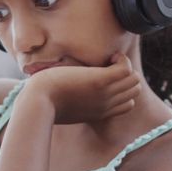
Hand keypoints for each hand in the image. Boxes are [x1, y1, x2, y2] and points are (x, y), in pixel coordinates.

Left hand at [23, 52, 142, 124]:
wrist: (37, 103)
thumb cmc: (42, 103)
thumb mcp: (63, 107)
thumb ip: (73, 101)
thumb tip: (68, 90)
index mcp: (98, 113)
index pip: (127, 105)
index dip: (121, 89)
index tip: (105, 78)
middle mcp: (106, 105)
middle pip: (134, 90)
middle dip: (126, 75)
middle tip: (106, 65)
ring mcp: (105, 94)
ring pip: (134, 80)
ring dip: (125, 65)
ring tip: (107, 60)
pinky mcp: (100, 81)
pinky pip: (126, 69)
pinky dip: (121, 59)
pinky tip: (108, 57)